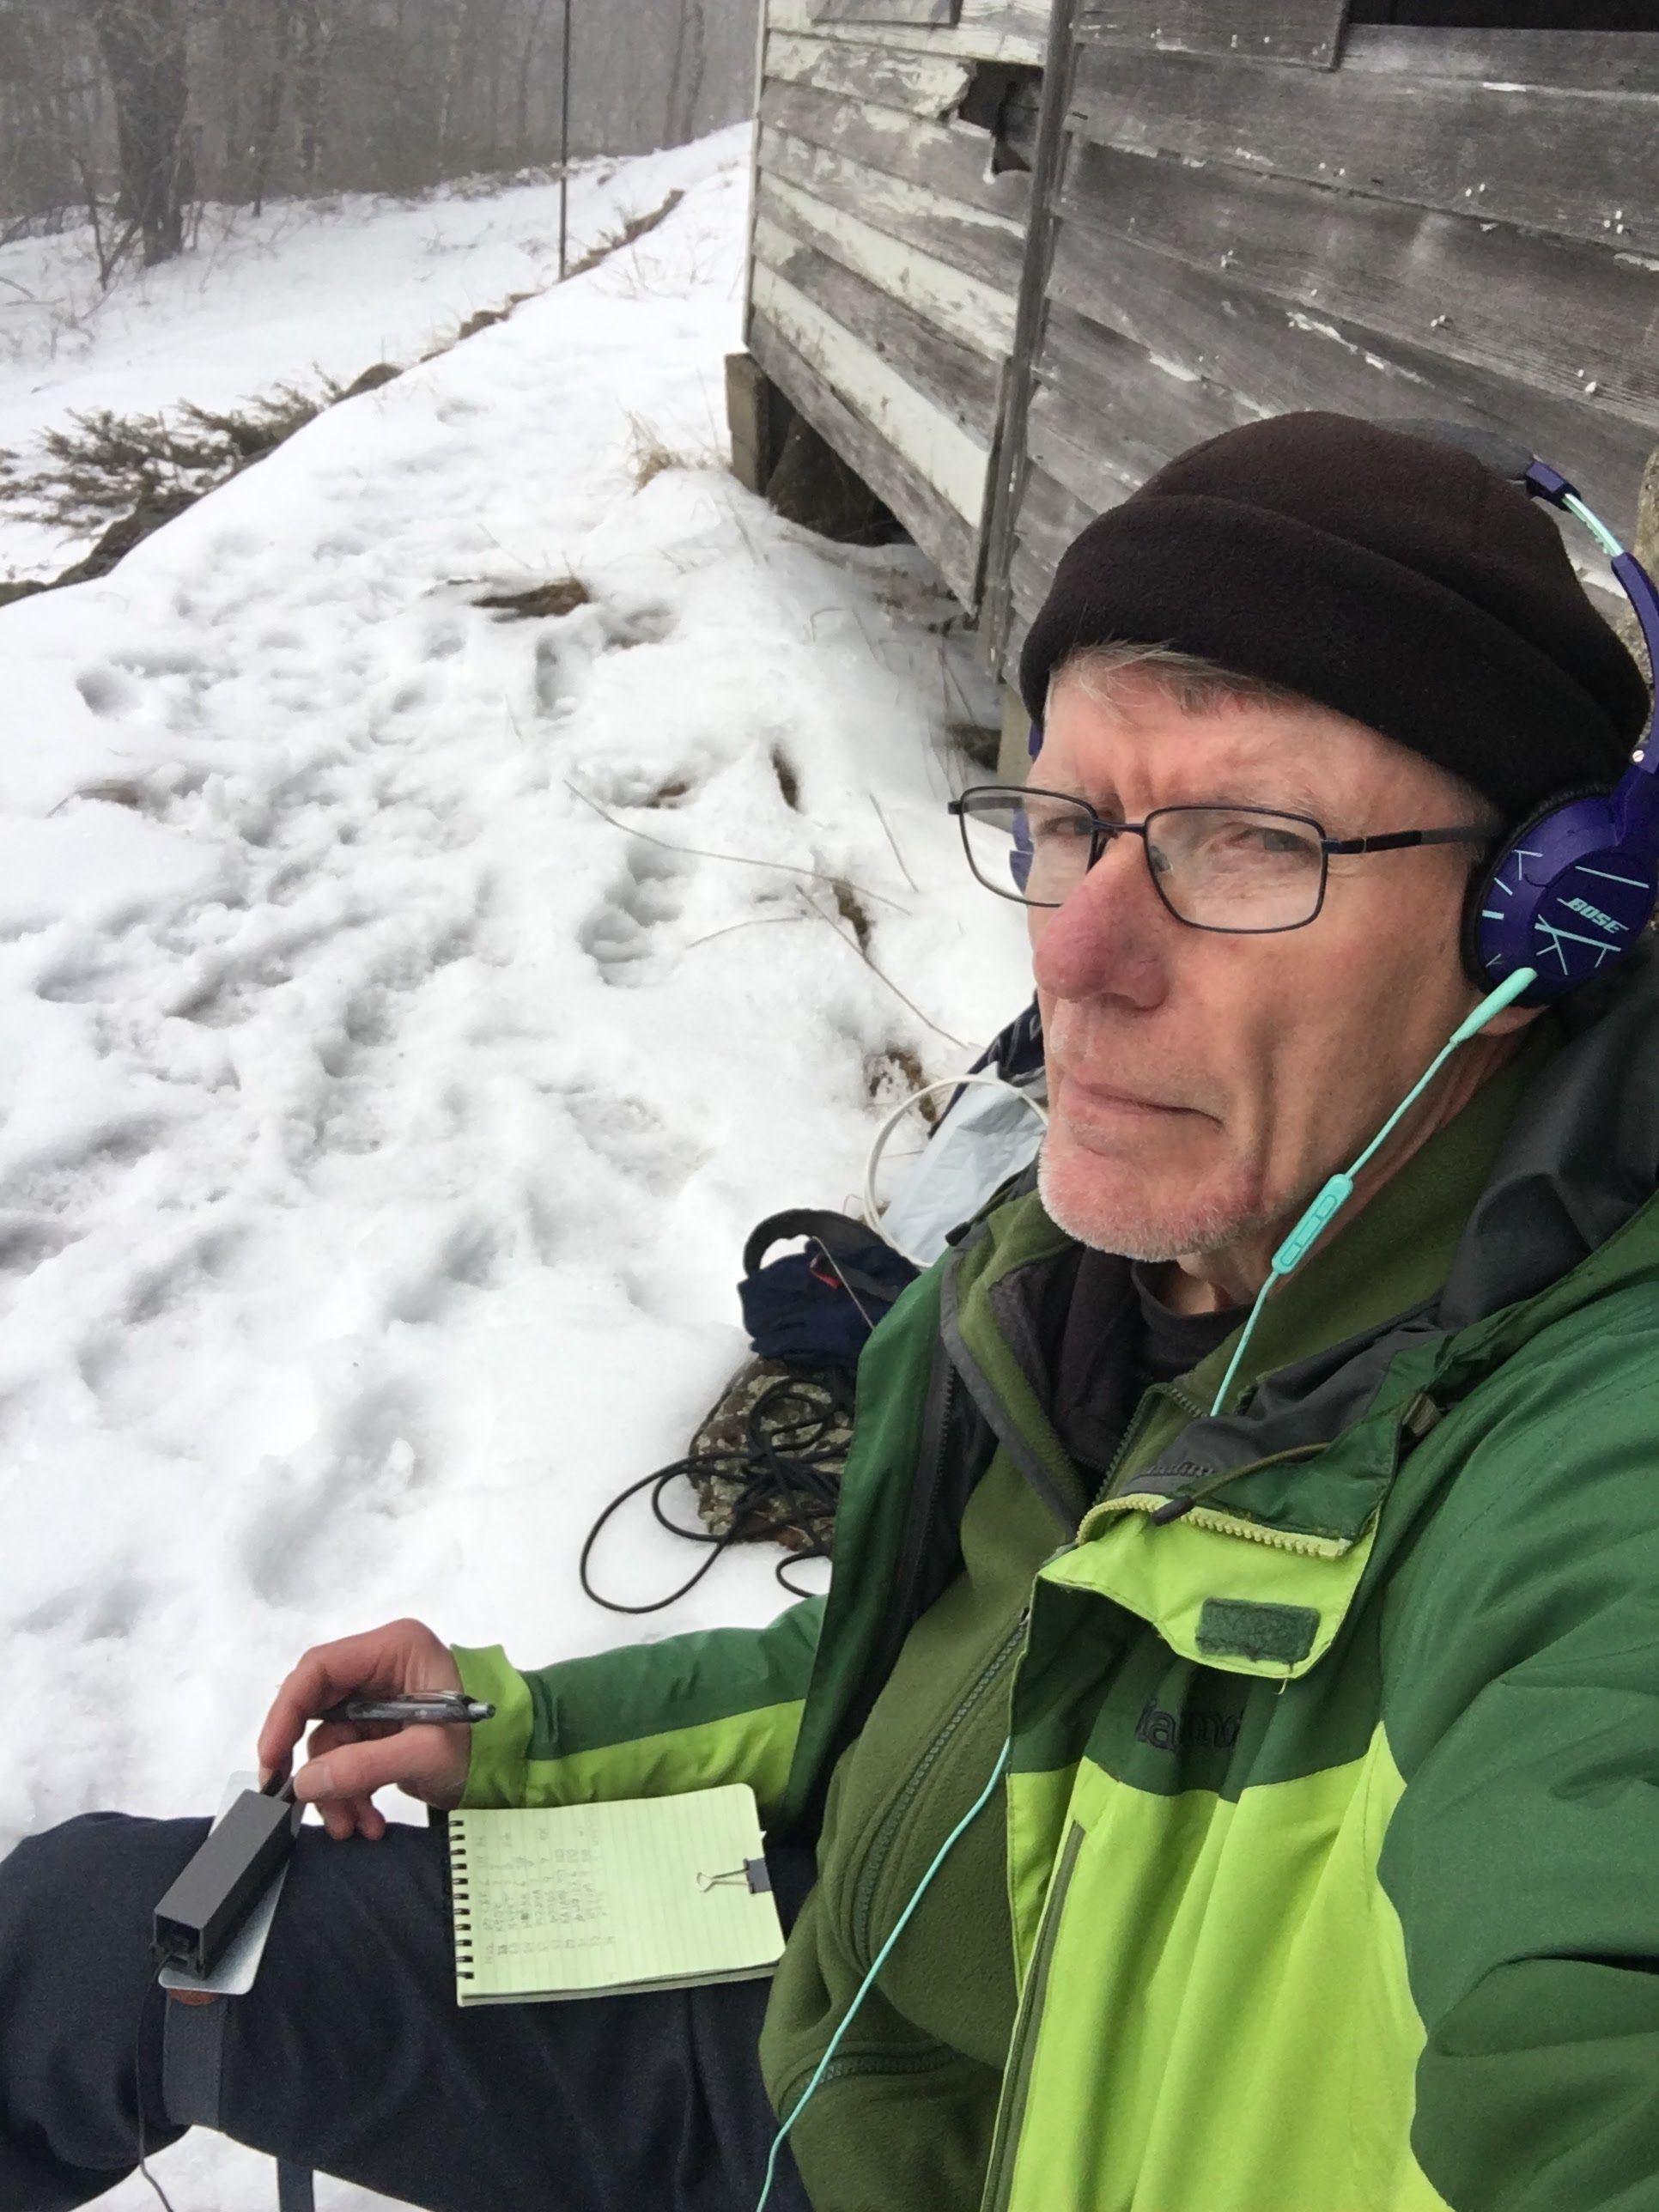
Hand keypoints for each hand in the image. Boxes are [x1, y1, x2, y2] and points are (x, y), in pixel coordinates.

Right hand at [257, 1618, 470, 1840]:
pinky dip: (352, 1793)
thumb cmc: (486, 1742)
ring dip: (336, 1790)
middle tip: (296, 1801)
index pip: (319, 1669)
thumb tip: (304, 1783)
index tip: (272, 1759)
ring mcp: (379, 1699)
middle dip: (313, 1764)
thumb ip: (363, 1766)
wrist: (519, 1761)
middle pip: (317, 1710)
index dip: (286, 1713)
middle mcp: (380, 1667)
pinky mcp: (381, 1729)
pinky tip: (369, 1821)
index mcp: (394, 1649)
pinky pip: (348, 1761)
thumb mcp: (426, 1753)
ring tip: (354, 1825)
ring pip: (330, 1744)